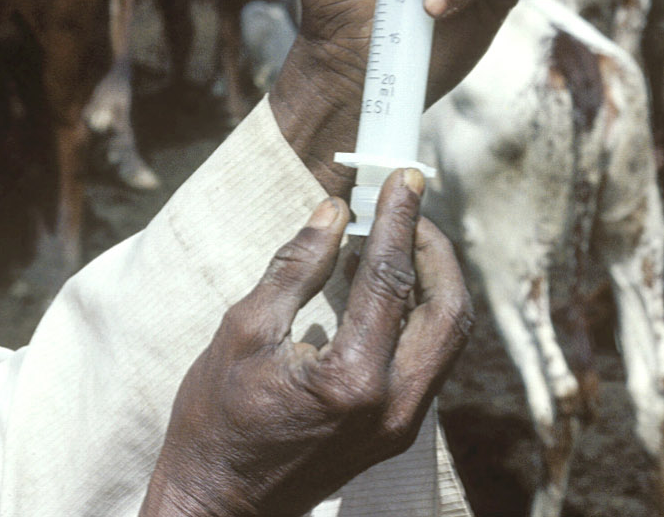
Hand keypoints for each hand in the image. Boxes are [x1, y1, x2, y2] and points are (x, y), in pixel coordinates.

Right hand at [141, 170, 471, 516]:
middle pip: (447, 311)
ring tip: (393, 237)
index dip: (398, 220)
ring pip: (444, 339)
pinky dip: (414, 315)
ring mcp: (399, 426)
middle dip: (433, 249)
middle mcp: (392, 407)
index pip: (391, 279)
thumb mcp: (243, 330)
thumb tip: (333, 212)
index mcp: (353, 380)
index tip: (403, 178)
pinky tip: (378, 286)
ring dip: (430, 281)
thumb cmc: (216, 421)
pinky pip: (424, 360)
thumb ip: (296, 268)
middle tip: (407, 206)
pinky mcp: (393, 433)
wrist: (218, 503)